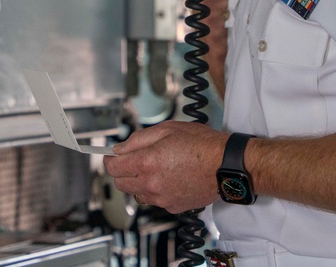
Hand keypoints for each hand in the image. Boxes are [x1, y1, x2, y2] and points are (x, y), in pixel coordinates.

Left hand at [104, 121, 226, 212]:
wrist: (226, 166)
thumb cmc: (202, 144)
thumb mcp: (167, 129)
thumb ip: (138, 139)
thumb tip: (120, 148)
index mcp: (146, 162)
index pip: (112, 168)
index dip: (109, 160)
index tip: (112, 156)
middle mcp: (151, 184)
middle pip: (121, 184)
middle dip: (122, 171)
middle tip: (132, 160)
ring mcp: (162, 198)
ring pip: (137, 194)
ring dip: (138, 183)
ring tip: (154, 169)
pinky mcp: (173, 207)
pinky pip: (155, 201)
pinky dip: (156, 191)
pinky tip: (168, 178)